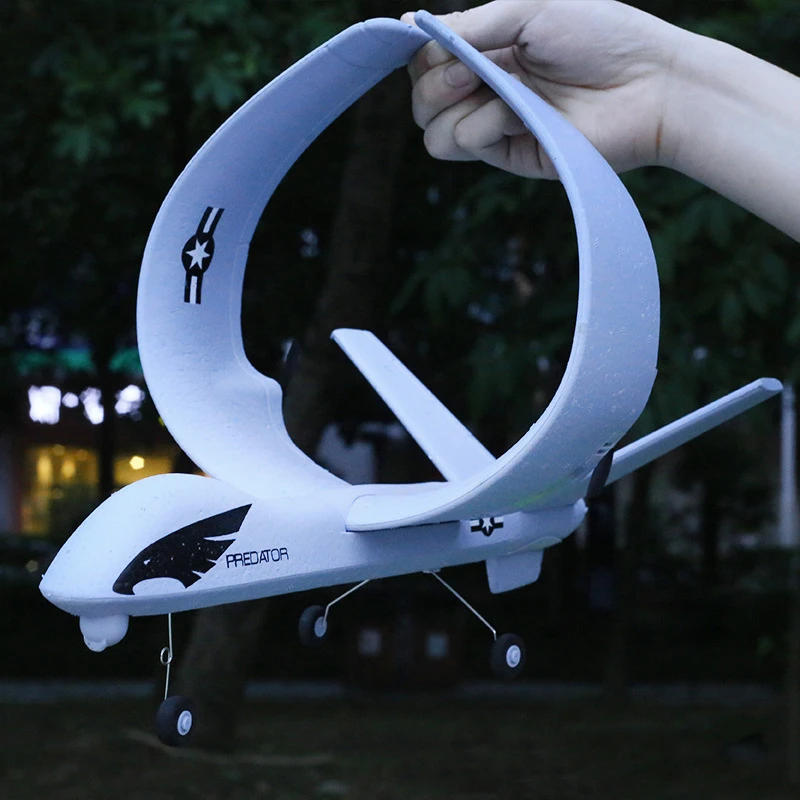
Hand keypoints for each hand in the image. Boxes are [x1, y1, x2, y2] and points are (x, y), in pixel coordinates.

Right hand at [403, 0, 684, 177]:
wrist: (649, 87)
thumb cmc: (599, 36)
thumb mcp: (528, 9)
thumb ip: (469, 24)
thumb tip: (408, 23)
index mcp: (490, 48)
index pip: (426, 60)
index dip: (420, 53)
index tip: (430, 37)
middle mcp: (486, 88)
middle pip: (420, 99)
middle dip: (433, 80)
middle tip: (470, 68)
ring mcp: (496, 125)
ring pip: (432, 131)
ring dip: (454, 104)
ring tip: (501, 90)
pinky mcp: (509, 155)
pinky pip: (462, 144)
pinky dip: (482, 125)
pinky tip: (518, 113)